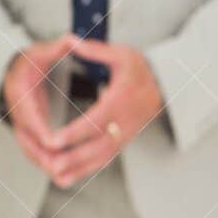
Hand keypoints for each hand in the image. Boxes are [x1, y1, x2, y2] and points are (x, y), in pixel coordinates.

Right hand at [1, 34, 88, 176]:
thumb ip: (56, 48)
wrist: (14, 69)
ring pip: (31, 151)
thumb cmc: (31, 61)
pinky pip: (37, 152)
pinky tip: (65, 175)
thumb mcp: (42, 52)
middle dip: (44, 157)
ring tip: (65, 178)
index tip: (56, 143)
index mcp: (21, 93)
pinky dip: (48, 163)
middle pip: (28, 140)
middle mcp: (18, 112)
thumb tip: (69, 39)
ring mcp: (21, 125)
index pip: (30, 116)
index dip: (42, 131)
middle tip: (62, 169)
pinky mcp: (29, 133)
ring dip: (46, 165)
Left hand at [42, 38, 164, 186]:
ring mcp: (124, 135)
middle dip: (73, 157)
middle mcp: (122, 123)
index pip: (94, 121)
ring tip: (56, 177)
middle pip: (97, 145)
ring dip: (78, 169)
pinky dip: (87, 170)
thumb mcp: (121, 54)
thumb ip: (94, 50)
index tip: (54, 140)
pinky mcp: (122, 142)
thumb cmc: (140, 69)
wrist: (165, 87)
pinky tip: (68, 177)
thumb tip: (70, 40)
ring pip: (100, 157)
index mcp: (119, 100)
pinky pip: (105, 160)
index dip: (74, 133)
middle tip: (52, 165)